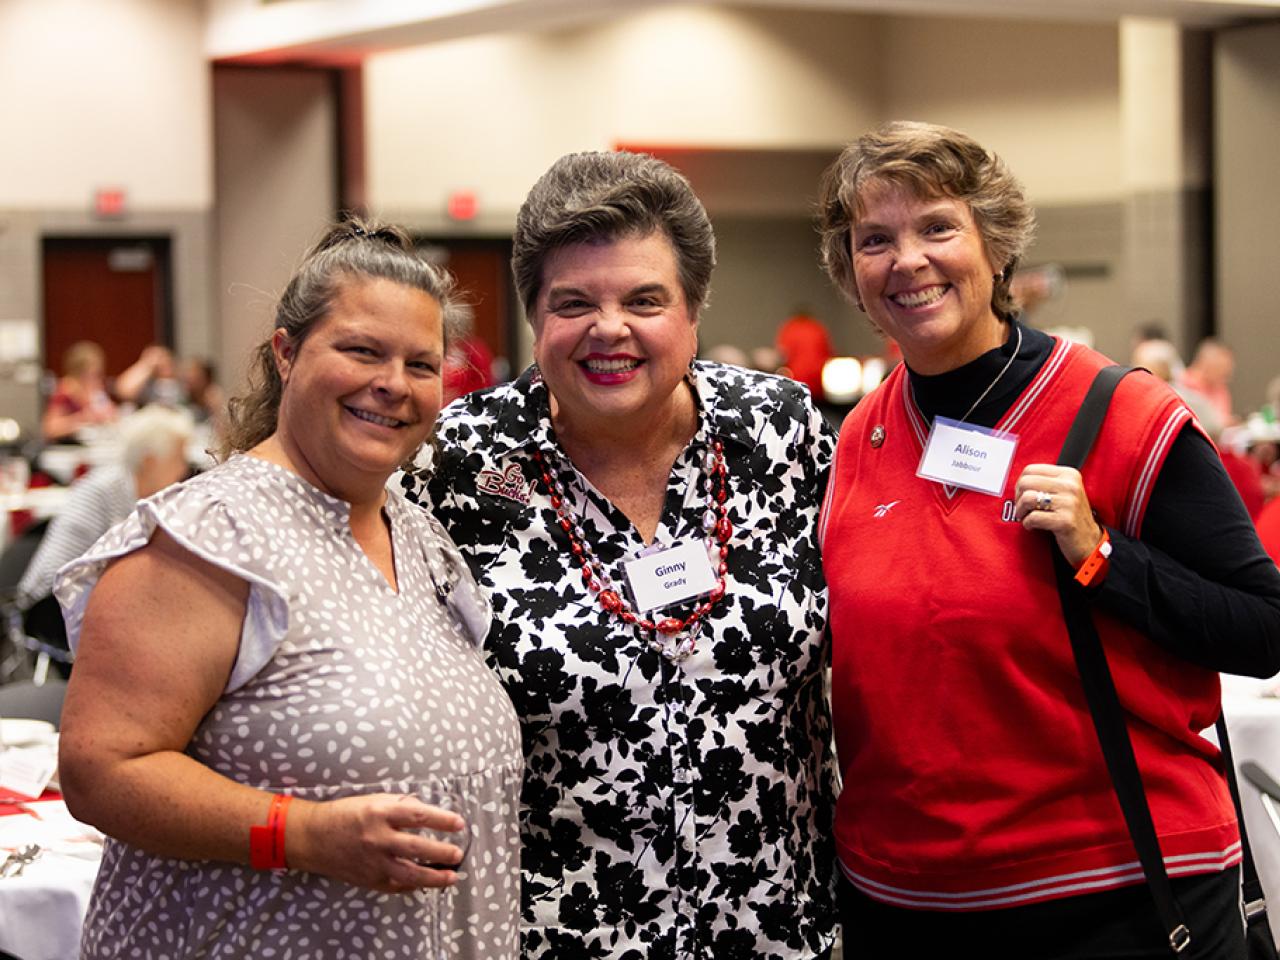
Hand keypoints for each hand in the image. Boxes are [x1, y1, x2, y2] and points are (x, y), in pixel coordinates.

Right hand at [286, 793, 466, 893]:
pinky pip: (397, 885)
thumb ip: (401, 805)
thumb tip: (426, 811)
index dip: (442, 820)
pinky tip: (427, 882)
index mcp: (380, 813)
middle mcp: (378, 838)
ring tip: (452, 876)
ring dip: (434, 877)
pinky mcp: (369, 879)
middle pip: (417, 847)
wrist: (314, 837)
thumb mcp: (374, 800)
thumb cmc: (346, 814)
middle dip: (442, 852)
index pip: (418, 815)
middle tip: (458, 853)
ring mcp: (374, 862)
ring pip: (410, 874)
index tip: (459, 823)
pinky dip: (414, 885)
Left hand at [1013, 464, 1103, 567]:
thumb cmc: (1070, 516)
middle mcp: (1071, 486)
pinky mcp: (1065, 521)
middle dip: (1018, 498)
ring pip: (1027, 498)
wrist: (1089, 541)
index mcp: (1069, 475)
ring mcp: (1069, 503)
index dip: (1020, 484)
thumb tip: (1019, 480)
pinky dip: (1027, 523)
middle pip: (1026, 482)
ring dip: (1021, 511)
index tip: (1022, 495)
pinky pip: (1033, 518)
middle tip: (1022, 508)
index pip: (1031, 470)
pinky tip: (1033, 526)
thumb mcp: (1063, 492)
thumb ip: (1045, 482)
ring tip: (1026, 517)